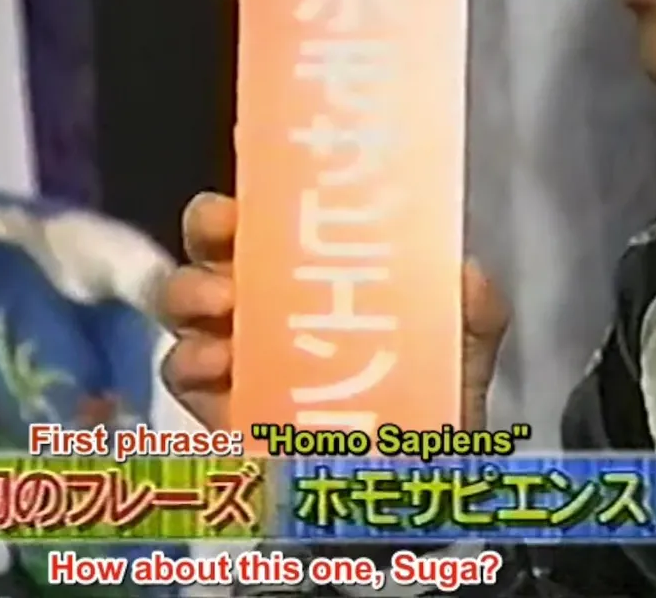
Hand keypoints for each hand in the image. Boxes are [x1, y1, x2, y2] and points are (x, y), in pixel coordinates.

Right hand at [160, 192, 509, 430]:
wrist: (414, 485)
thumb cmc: (428, 401)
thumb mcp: (463, 345)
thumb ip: (474, 309)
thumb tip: (467, 274)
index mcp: (310, 271)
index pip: (270, 215)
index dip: (256, 186)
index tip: (252, 171)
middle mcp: (261, 301)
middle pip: (210, 245)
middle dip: (209, 227)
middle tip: (229, 236)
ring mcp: (232, 352)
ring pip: (182, 301)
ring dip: (193, 291)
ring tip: (223, 304)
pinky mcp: (214, 406)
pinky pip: (181, 372)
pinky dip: (193, 360)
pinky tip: (222, 364)